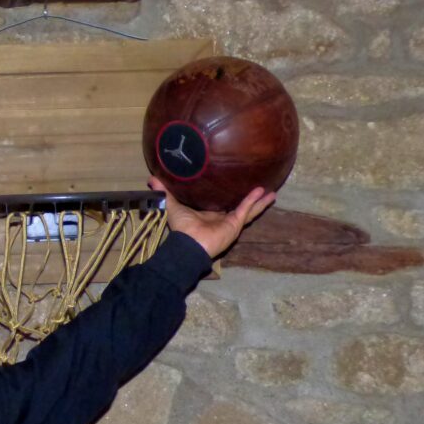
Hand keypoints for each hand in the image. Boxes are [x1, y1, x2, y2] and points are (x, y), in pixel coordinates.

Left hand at [148, 176, 275, 257]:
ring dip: (259, 201)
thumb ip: (164, 192)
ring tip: (272, 192)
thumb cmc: (181, 228)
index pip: (221, 204)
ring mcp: (230, 223)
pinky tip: (265, 193)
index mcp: (209, 215)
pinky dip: (255, 201)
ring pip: (248, 209)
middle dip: (250, 199)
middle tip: (261, 188)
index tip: (234, 185)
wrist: (188, 245)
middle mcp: (221, 219)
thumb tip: (151, 178)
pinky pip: (247, 210)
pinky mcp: (235, 224)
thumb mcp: (173, 206)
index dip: (228, 195)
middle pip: (239, 206)